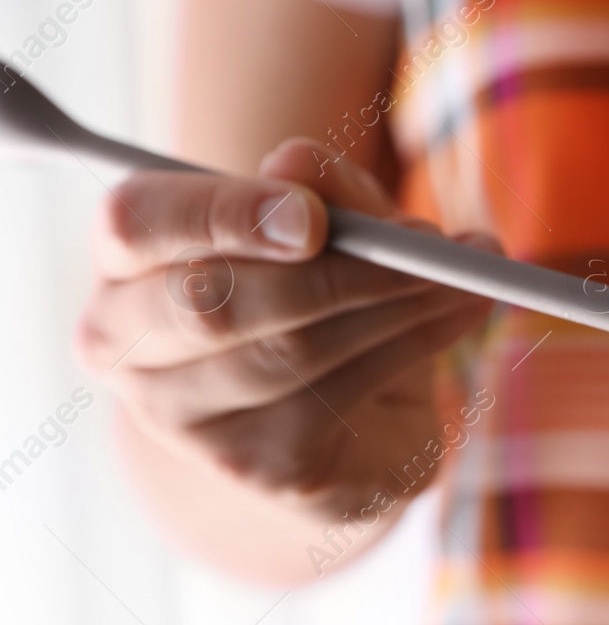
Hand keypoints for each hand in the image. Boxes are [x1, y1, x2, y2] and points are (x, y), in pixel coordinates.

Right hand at [76, 139, 494, 521]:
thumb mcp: (325, 230)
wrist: (346, 428)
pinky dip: (419, 341)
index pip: (135, 223)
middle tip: (425, 243)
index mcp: (125, 263)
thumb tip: (299, 159)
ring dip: (397, 302)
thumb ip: (317, 190)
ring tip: (467, 273)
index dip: (221, 214)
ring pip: (291, 350)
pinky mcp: (257, 465)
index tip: (314, 217)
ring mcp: (186, 419)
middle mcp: (129, 346)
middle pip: (213, 302)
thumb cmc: (318, 302)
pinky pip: (342, 393)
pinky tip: (464, 310)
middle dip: (334, 269)